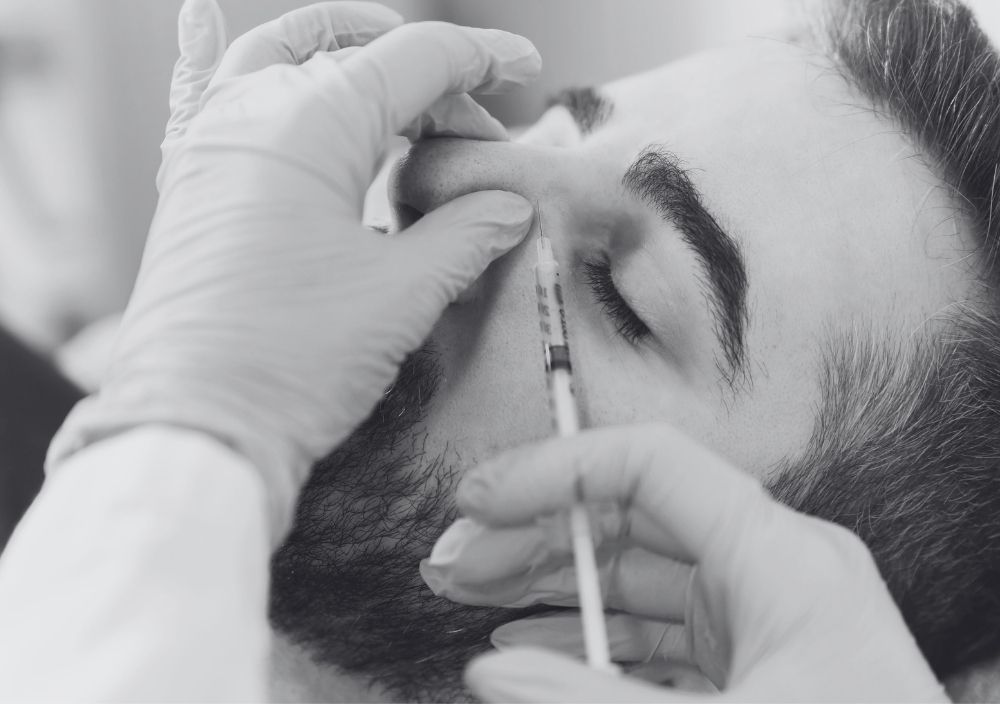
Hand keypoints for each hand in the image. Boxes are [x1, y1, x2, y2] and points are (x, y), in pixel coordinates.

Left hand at [47, 0, 540, 542]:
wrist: (197, 428)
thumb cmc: (294, 360)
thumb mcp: (403, 293)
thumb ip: (467, 234)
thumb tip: (510, 207)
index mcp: (310, 122)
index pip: (415, 58)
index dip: (481, 57)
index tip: (525, 65)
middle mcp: (251, 112)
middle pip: (360, 58)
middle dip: (431, 81)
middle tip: (479, 131)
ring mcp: (210, 142)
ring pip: (287, 59)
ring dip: (351, 61)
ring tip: (404, 90)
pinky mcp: (191, 181)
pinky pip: (215, 93)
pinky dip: (237, 64)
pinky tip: (221, 33)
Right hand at [421, 423, 947, 701]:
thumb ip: (591, 696)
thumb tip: (491, 669)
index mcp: (781, 555)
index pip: (649, 464)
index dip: (554, 471)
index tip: (481, 500)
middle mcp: (769, 570)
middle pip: (628, 518)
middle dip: (532, 536)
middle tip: (455, 562)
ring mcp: (757, 618)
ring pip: (632, 577)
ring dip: (549, 585)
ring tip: (474, 594)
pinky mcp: (747, 664)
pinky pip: (652, 633)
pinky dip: (589, 636)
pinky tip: (534, 643)